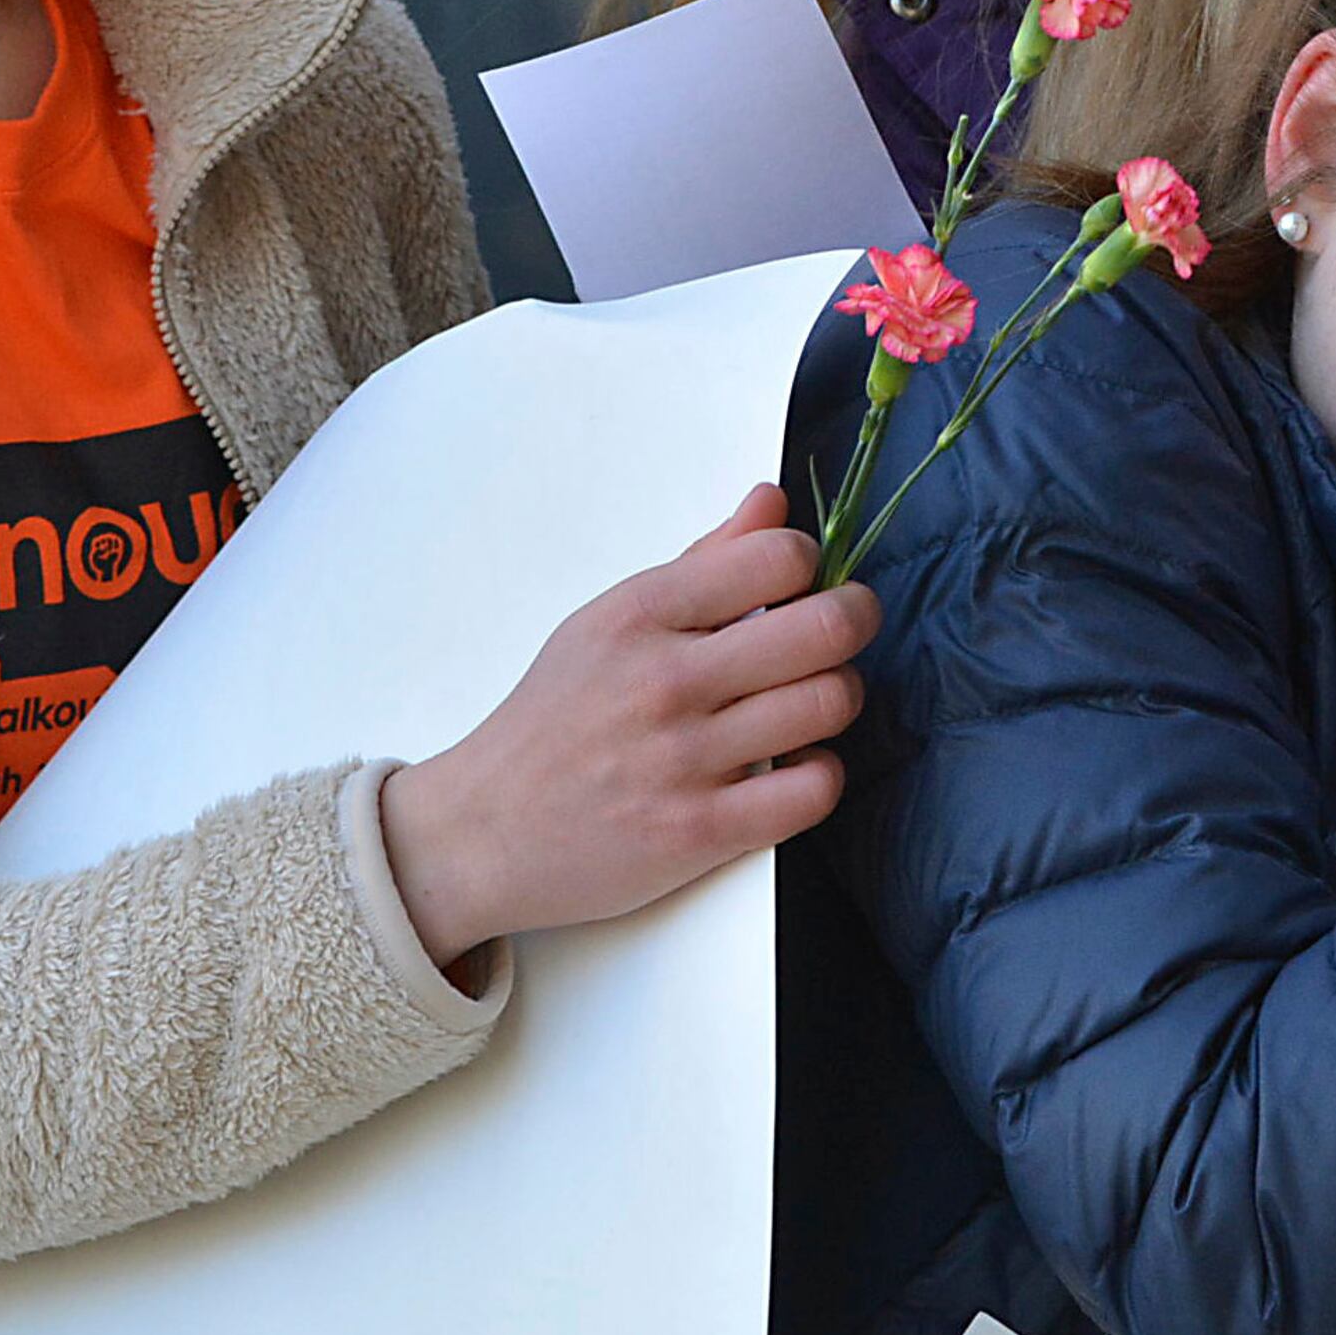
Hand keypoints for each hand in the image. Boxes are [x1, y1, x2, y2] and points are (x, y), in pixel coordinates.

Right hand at [380, 486, 876, 967]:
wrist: (482, 831)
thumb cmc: (554, 720)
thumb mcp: (609, 623)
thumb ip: (702, 564)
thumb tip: (773, 501)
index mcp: (641, 614)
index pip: (777, 556)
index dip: (808, 563)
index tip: (799, 583)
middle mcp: (665, 680)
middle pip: (826, 627)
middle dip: (854, 620)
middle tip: (841, 631)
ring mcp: (684, 760)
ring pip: (830, 703)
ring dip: (840, 697)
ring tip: (812, 701)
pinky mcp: (700, 833)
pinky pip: (815, 789)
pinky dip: (821, 774)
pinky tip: (795, 766)